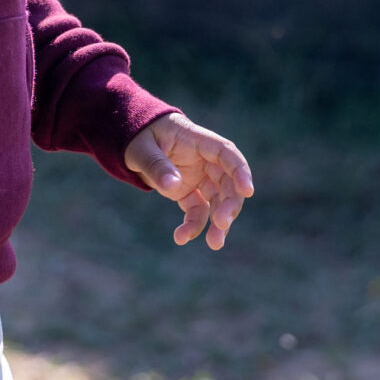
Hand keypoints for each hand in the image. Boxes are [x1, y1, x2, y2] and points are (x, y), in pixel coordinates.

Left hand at [125, 111, 254, 249]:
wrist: (132, 141)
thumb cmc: (139, 136)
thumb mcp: (140, 148)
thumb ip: (156, 165)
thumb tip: (173, 185)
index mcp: (198, 140)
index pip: (226, 153)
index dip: (240, 171)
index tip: (247, 191)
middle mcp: (205, 161)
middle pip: (228, 182)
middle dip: (230, 204)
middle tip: (222, 224)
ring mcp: (200, 178)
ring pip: (219, 201)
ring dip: (219, 223)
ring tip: (215, 244)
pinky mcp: (190, 193)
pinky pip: (198, 212)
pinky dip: (193, 226)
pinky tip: (181, 238)